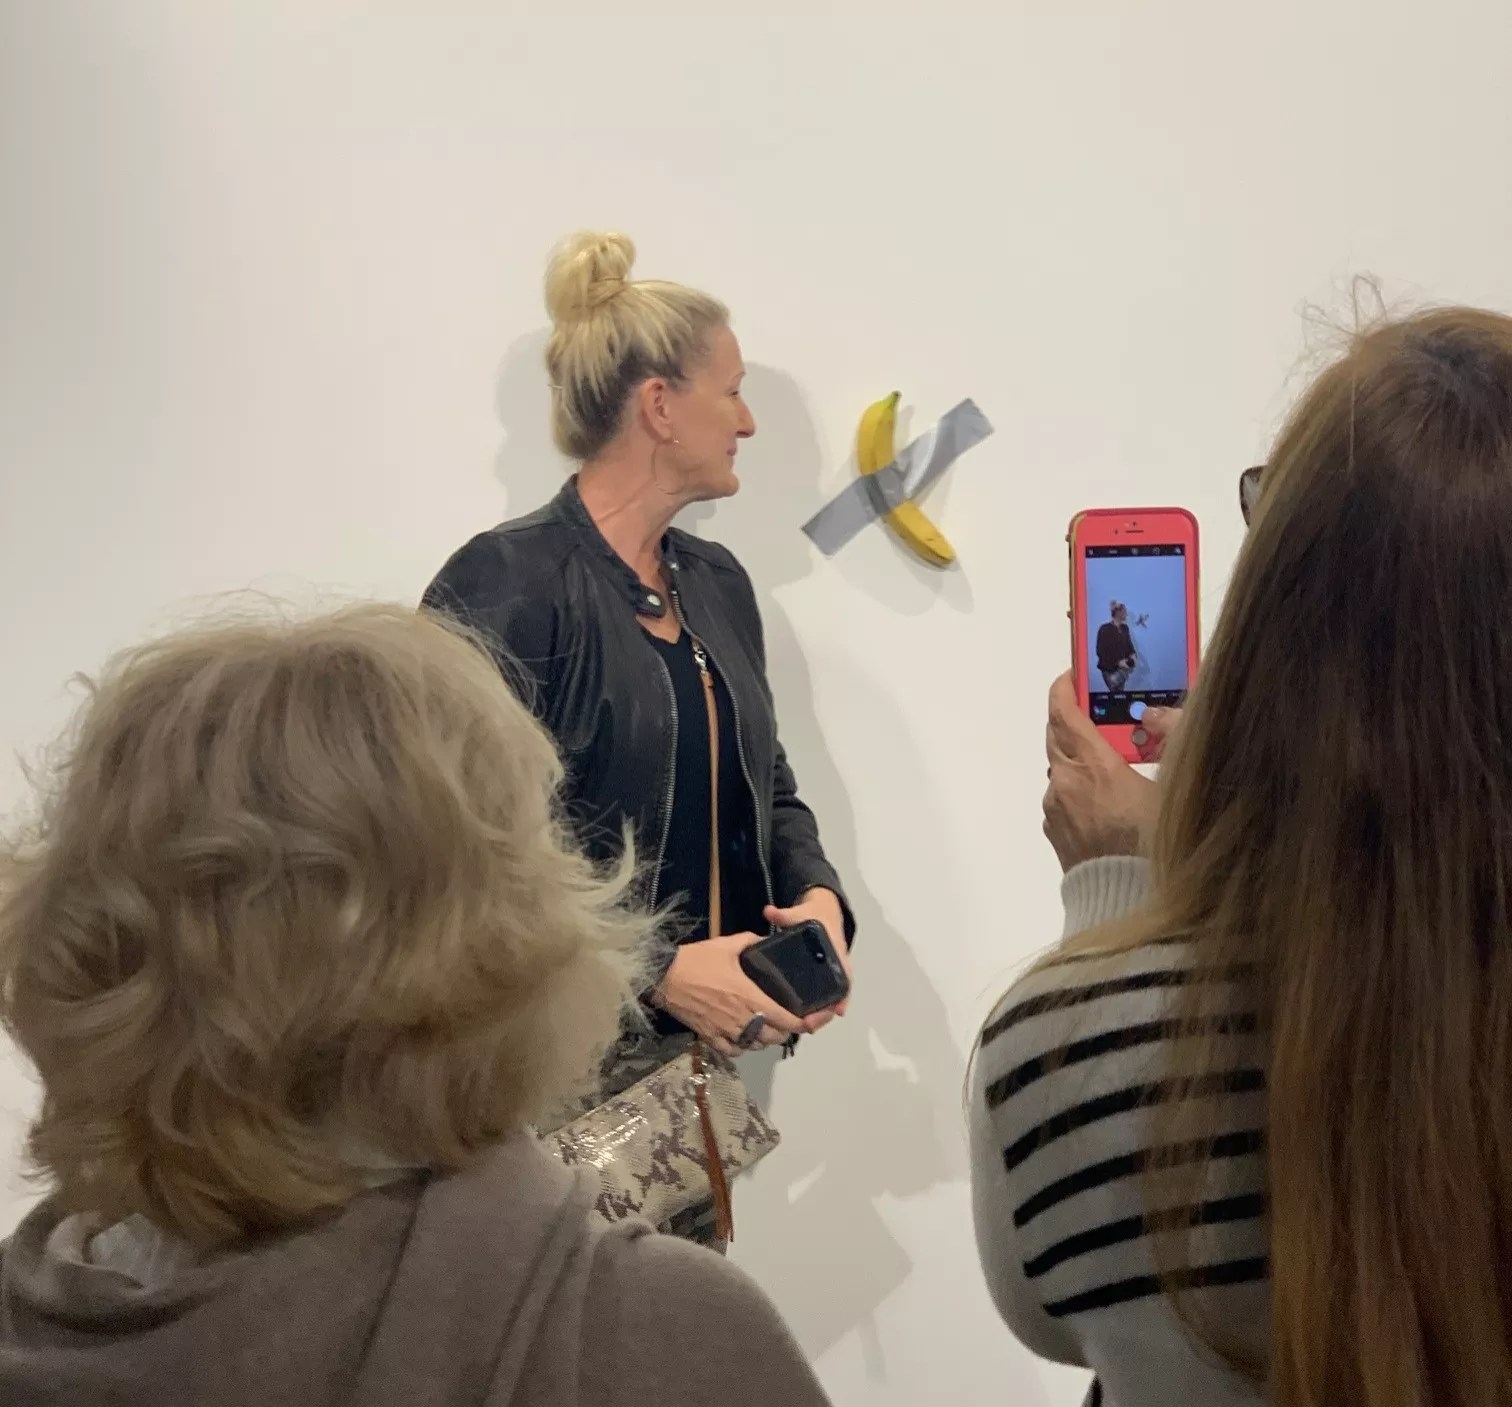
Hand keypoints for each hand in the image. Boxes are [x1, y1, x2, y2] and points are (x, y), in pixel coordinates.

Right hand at [653, 933, 814, 1057]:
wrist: (665, 976)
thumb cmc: (698, 959)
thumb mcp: (728, 944)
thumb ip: (751, 942)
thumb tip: (766, 940)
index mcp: (751, 997)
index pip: (787, 1019)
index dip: (805, 1023)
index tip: (813, 1019)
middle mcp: (743, 1019)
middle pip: (775, 1037)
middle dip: (785, 1031)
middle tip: (785, 1020)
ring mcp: (726, 1031)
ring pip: (755, 1045)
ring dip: (764, 1039)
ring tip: (765, 1027)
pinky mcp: (710, 1038)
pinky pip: (733, 1051)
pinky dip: (741, 1047)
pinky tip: (742, 1037)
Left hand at [765, 889, 852, 1028]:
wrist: (822, 913)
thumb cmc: (814, 916)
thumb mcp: (800, 913)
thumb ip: (785, 915)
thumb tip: (769, 911)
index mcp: (835, 950)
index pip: (844, 974)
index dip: (842, 994)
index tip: (838, 1010)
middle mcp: (836, 966)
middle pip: (837, 994)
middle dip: (825, 1012)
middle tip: (810, 1025)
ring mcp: (829, 974)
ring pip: (829, 1000)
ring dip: (820, 1016)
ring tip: (805, 1028)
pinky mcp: (820, 979)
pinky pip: (822, 997)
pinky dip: (816, 1011)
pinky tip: (804, 1024)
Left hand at [1042, 673, 1180, 871]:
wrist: (1129, 902)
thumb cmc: (1158, 842)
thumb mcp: (1175, 788)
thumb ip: (1168, 743)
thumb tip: (1153, 718)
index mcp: (1092, 766)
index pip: (1063, 713)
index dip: (1064, 689)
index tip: (1072, 675)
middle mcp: (1064, 783)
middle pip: (1056, 737)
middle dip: (1070, 719)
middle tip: (1093, 711)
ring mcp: (1055, 809)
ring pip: (1060, 770)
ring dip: (1077, 759)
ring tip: (1108, 764)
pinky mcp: (1054, 832)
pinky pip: (1061, 798)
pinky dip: (1077, 789)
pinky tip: (1104, 803)